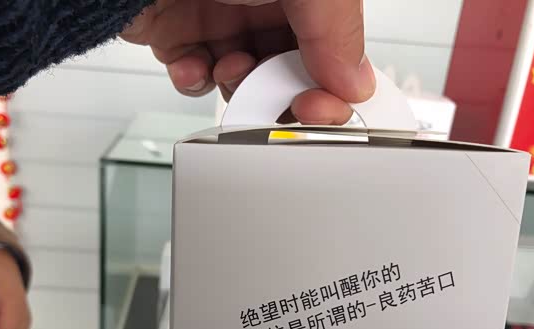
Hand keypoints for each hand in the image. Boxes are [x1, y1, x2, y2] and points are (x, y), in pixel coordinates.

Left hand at [121, 0, 373, 123]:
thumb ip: (336, 28)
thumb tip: (356, 81)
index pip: (331, 46)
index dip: (332, 82)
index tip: (322, 107)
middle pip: (285, 69)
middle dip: (278, 90)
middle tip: (271, 92)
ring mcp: (218, 16)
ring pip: (241, 80)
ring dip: (237, 85)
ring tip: (228, 66)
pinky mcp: (177, 33)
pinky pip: (194, 75)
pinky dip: (195, 80)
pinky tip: (194, 64)